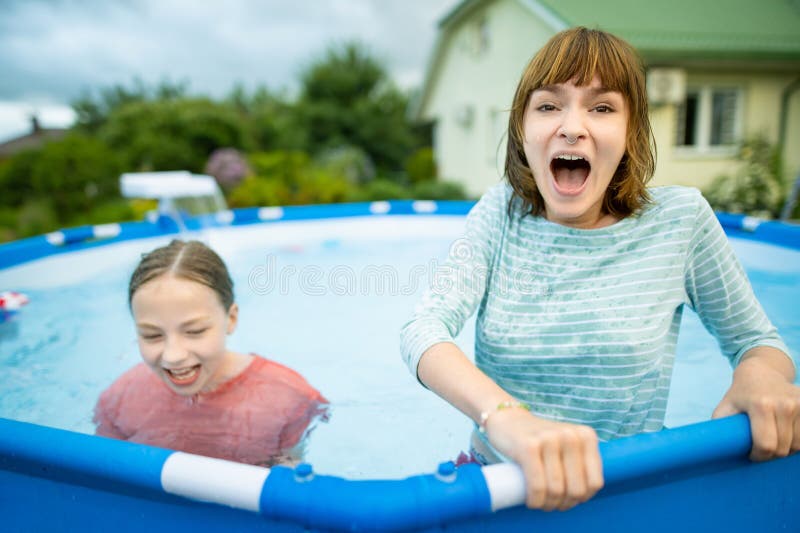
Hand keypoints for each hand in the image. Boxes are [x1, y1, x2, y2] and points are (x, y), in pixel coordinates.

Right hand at [485, 407, 602, 510]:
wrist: (508, 420)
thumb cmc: (541, 441)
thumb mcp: (568, 446)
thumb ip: (581, 464)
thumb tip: (584, 497)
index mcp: (586, 436)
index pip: (595, 482)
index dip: (582, 498)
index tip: (569, 499)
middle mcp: (570, 435)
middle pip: (576, 489)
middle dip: (564, 503)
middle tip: (553, 503)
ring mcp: (549, 439)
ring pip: (556, 490)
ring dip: (548, 504)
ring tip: (541, 502)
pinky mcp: (528, 446)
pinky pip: (538, 486)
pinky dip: (535, 500)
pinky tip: (531, 501)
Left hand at [712, 351, 799, 460]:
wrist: (762, 370)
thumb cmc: (741, 393)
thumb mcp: (726, 407)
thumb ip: (720, 426)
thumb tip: (714, 447)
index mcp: (761, 405)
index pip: (766, 445)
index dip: (758, 456)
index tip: (752, 454)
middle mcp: (784, 404)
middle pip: (783, 448)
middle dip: (771, 454)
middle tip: (761, 448)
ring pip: (798, 446)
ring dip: (786, 449)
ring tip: (773, 439)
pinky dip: (798, 440)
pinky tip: (786, 434)